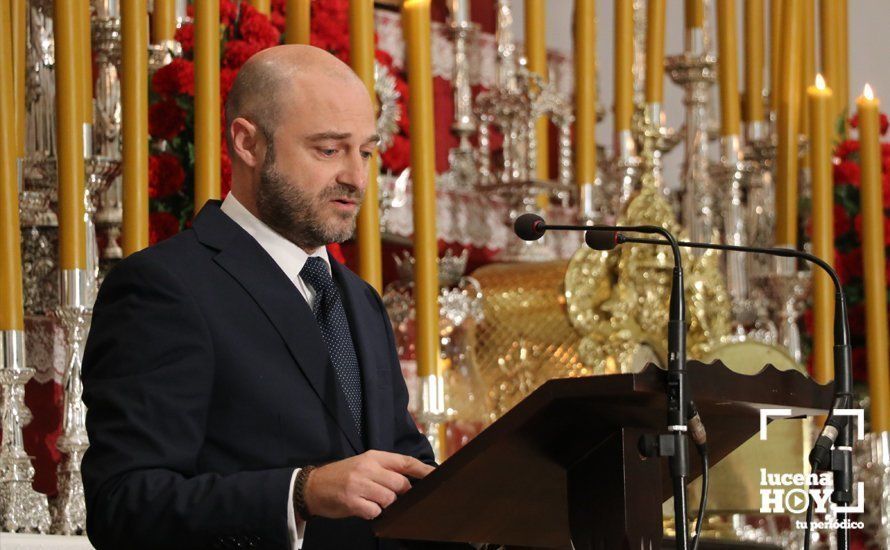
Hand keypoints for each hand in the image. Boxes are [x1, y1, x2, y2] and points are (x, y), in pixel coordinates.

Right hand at [303, 450, 433, 520]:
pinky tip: (364, 508)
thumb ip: (385, 469)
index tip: (436, 476)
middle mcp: (367, 468)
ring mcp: (359, 484)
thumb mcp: (363, 465)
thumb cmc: (342, 476)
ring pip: (389, 498)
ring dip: (386, 504)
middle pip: (400, 483)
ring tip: (373, 501)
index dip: (423, 469)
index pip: (405, 461)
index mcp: (373, 457)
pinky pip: (374, 511)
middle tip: (392, 497)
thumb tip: (410, 480)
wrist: (312, 486)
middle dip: (401, 494)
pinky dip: (373, 513)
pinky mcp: (351, 501)